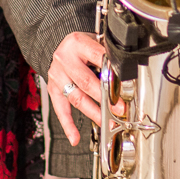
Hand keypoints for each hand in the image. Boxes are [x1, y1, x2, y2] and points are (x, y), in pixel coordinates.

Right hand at [47, 30, 118, 146]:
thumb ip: (106, 54)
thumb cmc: (79, 46)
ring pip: (77, 97)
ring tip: (106, 122)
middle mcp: (65, 60)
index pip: (97, 57)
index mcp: (77, 44)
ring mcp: (57, 76)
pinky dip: (68, 125)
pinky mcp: (53, 89)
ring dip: (93, 113)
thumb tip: (125, 72)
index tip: (122, 84)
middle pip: (86, 81)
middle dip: (104, 97)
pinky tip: (75, 137)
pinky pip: (61, 109)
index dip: (110, 71)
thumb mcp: (93, 41)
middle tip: (119, 108)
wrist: (55, 45)